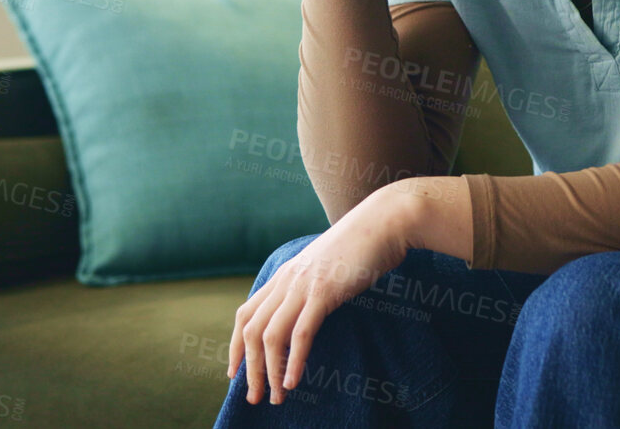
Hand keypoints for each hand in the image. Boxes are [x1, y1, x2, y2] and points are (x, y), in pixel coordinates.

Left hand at [226, 186, 416, 404]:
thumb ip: (311, 285)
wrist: (384, 222)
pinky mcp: (324, 291)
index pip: (245, 314)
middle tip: (254, 398)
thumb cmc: (362, 246)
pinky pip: (301, 333)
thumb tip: (308, 309)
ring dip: (269, 372)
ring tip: (276, 397)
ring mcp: (303, 285)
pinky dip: (294, 361)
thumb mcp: (326, 266)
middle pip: (251, 331)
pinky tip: (293, 382)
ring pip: (270, 336)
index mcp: (284, 275)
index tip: (235, 373)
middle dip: (249, 369)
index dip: (235, 346)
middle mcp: (286, 281)